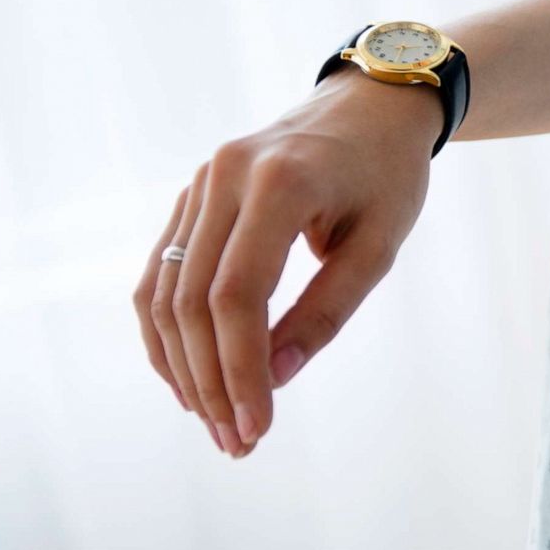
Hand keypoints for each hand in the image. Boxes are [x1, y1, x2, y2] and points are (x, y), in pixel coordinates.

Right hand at [132, 69, 443, 457]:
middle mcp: (223, 176)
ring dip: (182, 366)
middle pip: (192, 300)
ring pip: (164, 291)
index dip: (240, 369)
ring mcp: (198, 184)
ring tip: (215, 422)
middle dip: (210, 381)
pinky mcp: (191, 197)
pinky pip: (162, 272)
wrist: (367, 107)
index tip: (258, 427)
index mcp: (279, 183)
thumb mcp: (379, 246)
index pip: (237, 295)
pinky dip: (168, 330)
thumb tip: (277, 379)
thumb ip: (328, 312)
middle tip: (237, 442)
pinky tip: (190, 378)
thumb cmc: (387, 177)